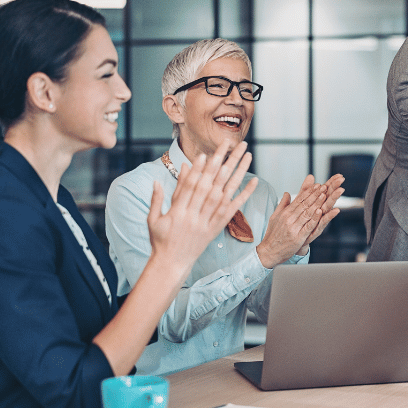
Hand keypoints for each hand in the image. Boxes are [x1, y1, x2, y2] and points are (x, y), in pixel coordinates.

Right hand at [147, 140, 257, 275]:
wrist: (172, 264)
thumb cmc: (160, 240)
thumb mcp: (153, 219)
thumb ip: (157, 199)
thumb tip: (158, 180)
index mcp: (179, 212)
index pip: (191, 186)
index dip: (199, 170)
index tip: (206, 153)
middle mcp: (196, 215)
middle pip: (212, 184)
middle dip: (222, 162)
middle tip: (232, 144)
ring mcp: (208, 221)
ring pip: (225, 193)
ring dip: (237, 172)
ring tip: (247, 155)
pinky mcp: (217, 227)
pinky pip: (234, 209)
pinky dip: (244, 194)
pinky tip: (253, 181)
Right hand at [256, 176, 331, 267]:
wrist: (269, 251)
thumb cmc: (272, 235)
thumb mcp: (275, 217)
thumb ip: (282, 204)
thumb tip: (287, 193)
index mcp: (285, 213)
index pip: (299, 200)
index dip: (309, 192)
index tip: (317, 185)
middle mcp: (289, 218)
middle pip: (304, 204)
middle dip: (315, 194)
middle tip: (324, 187)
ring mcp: (293, 228)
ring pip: (307, 213)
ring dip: (316, 203)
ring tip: (324, 194)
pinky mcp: (298, 237)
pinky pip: (308, 226)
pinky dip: (314, 218)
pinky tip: (320, 211)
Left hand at [301, 173, 345, 246]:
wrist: (295, 240)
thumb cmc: (300, 221)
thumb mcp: (301, 203)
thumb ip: (306, 190)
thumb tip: (310, 176)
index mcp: (317, 204)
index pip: (326, 191)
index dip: (332, 183)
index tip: (339, 175)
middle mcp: (321, 211)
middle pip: (329, 197)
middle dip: (335, 188)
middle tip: (342, 180)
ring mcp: (320, 220)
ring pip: (328, 208)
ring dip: (334, 199)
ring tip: (340, 190)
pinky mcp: (317, 229)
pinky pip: (324, 222)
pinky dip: (329, 216)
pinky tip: (334, 210)